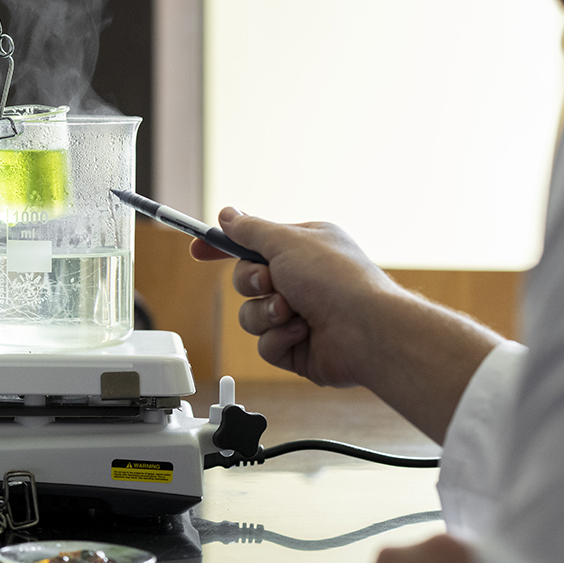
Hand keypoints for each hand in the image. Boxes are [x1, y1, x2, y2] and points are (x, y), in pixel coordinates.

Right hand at [191, 213, 400, 388]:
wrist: (366, 330)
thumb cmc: (336, 280)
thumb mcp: (286, 241)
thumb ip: (250, 230)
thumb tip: (228, 214)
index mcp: (303, 248)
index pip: (252, 244)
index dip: (223, 246)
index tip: (197, 249)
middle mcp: (302, 280)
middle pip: (245, 281)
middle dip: (252, 283)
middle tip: (270, 281)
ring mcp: (299, 315)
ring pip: (251, 315)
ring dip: (266, 313)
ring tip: (293, 312)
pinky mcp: (298, 348)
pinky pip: (265, 345)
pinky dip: (280, 338)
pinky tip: (303, 333)